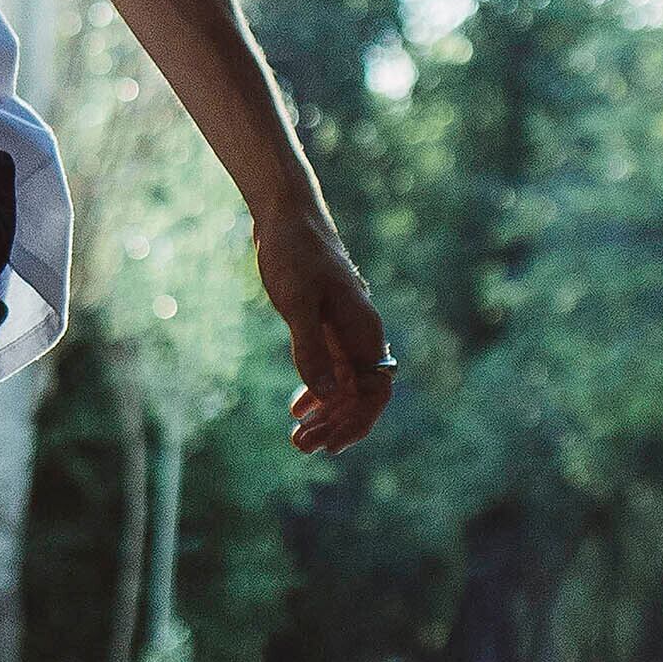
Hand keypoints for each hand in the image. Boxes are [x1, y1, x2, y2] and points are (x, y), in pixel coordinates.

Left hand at [257, 208, 397, 454]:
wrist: (287, 215)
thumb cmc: (295, 253)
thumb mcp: (297, 303)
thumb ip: (311, 350)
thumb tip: (328, 397)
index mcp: (364, 330)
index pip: (375, 392)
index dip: (356, 423)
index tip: (329, 445)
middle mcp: (360, 335)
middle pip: (360, 396)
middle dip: (336, 426)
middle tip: (301, 446)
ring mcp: (344, 331)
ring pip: (344, 386)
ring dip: (326, 415)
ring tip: (298, 439)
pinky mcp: (326, 324)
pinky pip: (330, 369)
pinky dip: (317, 392)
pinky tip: (297, 409)